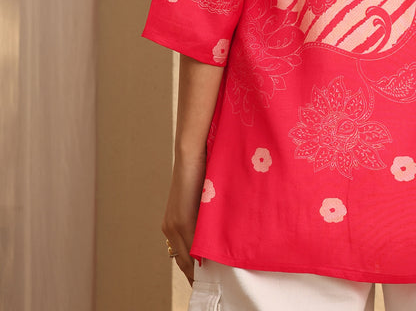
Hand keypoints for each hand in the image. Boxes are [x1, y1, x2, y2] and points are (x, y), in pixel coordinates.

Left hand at [161, 150, 205, 284]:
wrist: (192, 153)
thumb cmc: (203, 172)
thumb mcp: (203, 202)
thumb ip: (205, 221)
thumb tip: (217, 238)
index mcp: (174, 225)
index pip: (184, 258)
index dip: (195, 272)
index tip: (207, 284)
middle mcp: (170, 228)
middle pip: (184, 263)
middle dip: (198, 278)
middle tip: (214, 289)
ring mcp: (174, 225)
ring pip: (187, 259)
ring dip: (200, 271)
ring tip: (216, 284)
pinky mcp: (181, 219)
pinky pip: (192, 247)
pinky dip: (203, 258)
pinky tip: (213, 267)